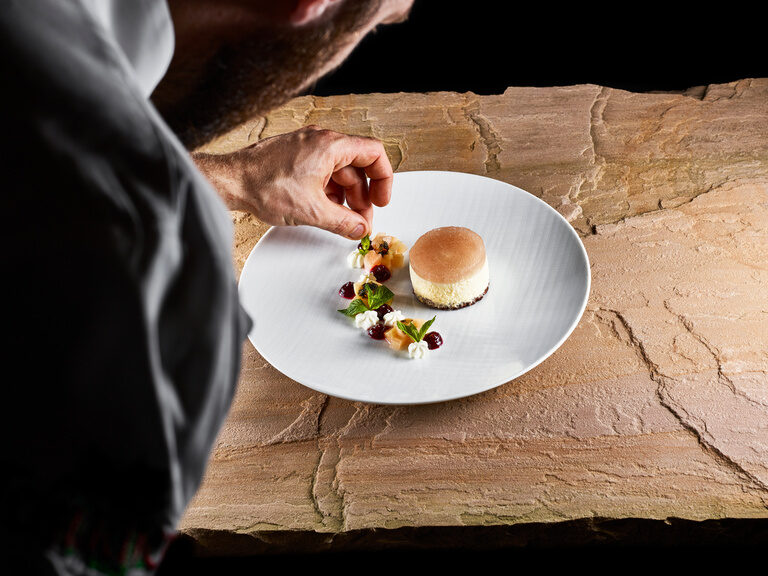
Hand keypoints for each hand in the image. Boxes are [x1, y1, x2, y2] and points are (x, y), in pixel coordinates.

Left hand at [194, 126, 392, 239]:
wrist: (231, 181)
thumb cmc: (264, 185)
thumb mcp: (311, 210)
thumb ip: (343, 222)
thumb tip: (360, 229)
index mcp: (330, 145)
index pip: (373, 153)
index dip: (383, 179)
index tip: (381, 200)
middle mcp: (320, 141)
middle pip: (356, 167)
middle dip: (362, 196)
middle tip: (361, 221)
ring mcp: (306, 148)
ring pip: (338, 171)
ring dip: (345, 197)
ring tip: (342, 221)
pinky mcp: (295, 157)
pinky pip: (322, 172)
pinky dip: (328, 191)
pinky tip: (324, 211)